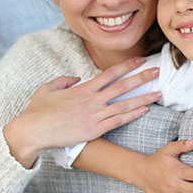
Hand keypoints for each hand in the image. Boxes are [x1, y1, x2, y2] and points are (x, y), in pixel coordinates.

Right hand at [4, 56, 160, 167]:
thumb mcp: (48, 88)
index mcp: (83, 88)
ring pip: (125, 105)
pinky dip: (132, 115)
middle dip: (142, 78)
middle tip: (158, 71)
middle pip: (122, 86)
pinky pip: (118, 121)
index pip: (110, 73)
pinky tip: (145, 110)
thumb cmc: (38, 111)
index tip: (141, 60)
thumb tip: (76, 78)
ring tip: (159, 92)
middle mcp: (92, 100)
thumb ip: (64, 80)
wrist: (32, 132)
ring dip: (144, 98)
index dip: (127, 66)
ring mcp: (94, 115)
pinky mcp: (94, 130)